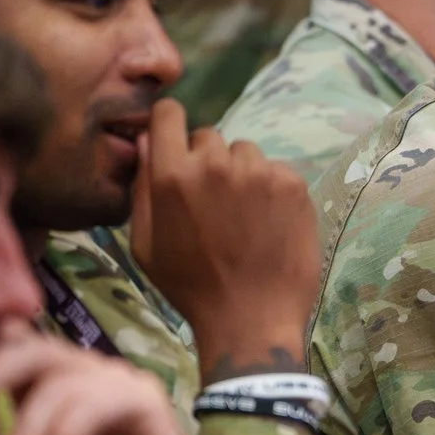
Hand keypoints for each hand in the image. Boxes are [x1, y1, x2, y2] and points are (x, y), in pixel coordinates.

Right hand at [129, 99, 322, 381]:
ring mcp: (258, 172)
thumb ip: (143, 188)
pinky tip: (268, 224)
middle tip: (214, 203)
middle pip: (208, 136)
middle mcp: (215, 164)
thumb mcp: (146, 245)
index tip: (177, 144)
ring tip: (244, 217)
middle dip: (206, 160)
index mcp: (171, 176)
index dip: (171, 126)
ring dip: (241, 174)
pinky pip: (276, 170)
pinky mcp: (292, 184)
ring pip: (245, 152)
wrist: (252, 320)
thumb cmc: (191, 288)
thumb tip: (147, 141)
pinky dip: (272, 190)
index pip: (168, 114)